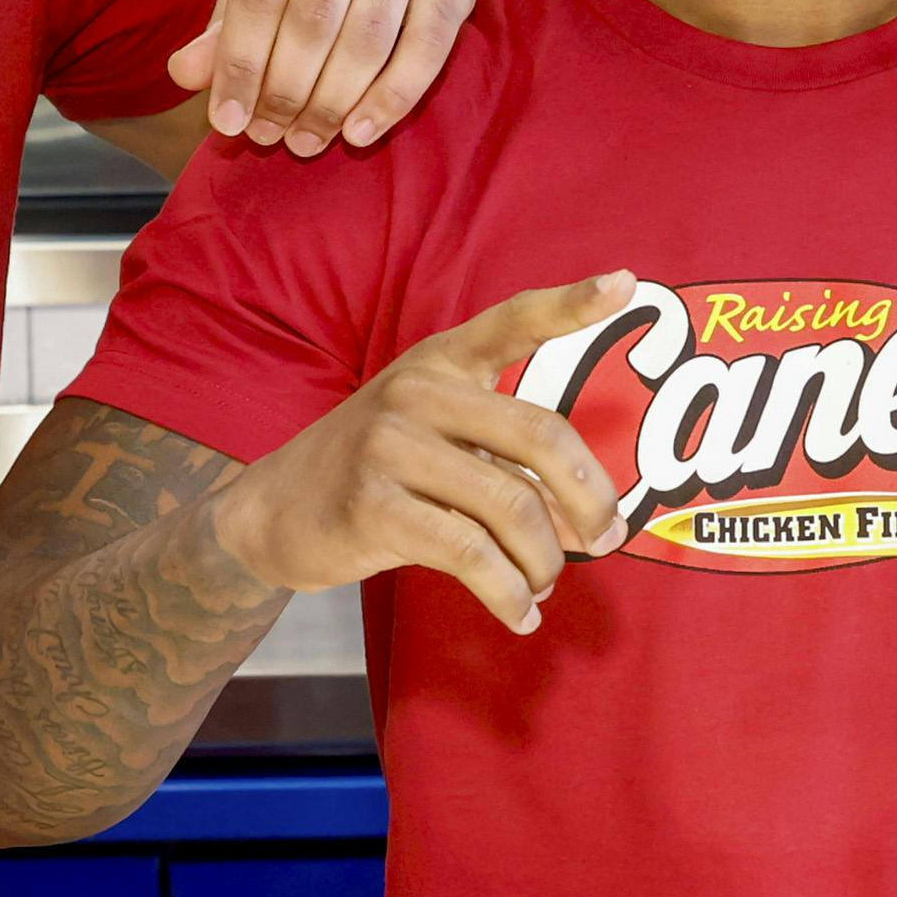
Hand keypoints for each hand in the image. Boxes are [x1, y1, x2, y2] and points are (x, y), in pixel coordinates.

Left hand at [168, 0, 475, 155]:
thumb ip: (226, 26)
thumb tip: (184, 75)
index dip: (239, 65)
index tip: (227, 123)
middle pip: (310, 21)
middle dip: (284, 91)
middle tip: (268, 136)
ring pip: (363, 42)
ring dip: (330, 104)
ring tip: (304, 141)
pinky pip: (422, 55)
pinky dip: (387, 102)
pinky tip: (356, 134)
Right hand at [209, 274, 639, 635]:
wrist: (269, 511)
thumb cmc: (372, 472)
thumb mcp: (427, 433)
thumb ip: (499, 454)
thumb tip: (585, 518)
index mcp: (439, 361)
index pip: (511, 321)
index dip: (570, 304)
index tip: (626, 283)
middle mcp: (416, 391)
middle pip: (539, 434)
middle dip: (589, 496)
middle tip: (609, 538)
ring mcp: (389, 446)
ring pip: (510, 505)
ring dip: (544, 559)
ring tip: (544, 584)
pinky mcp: (372, 506)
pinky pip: (471, 554)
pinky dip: (508, 593)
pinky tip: (519, 613)